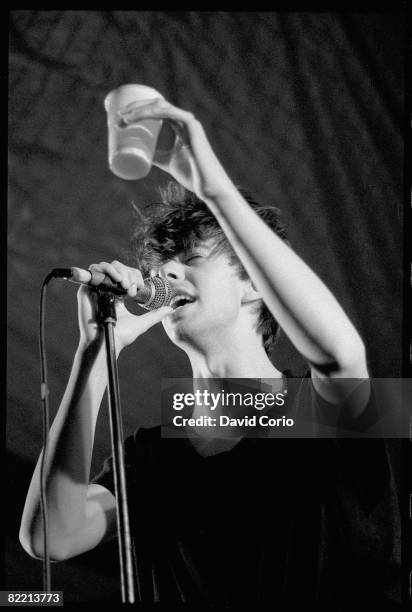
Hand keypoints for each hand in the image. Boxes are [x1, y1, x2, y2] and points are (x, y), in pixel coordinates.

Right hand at [77, 261, 171, 351]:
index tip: (139, 288)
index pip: (126, 274)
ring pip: (107, 266)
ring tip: (126, 285)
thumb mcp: (142, 323)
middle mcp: (106, 289)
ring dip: (119, 271)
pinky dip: (107, 270)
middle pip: (117, 267)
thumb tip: (170, 309)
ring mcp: (96, 288)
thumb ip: (155, 315)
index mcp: (118, 294)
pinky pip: (94, 270)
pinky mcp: (86, 289)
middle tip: (132, 288)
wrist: (106, 342)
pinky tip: (117, 281)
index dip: (135, 276)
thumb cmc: (121, 336)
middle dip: (129, 273)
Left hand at [118, 97, 235, 200]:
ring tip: (124, 119)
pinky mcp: (192, 128)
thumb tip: (141, 156)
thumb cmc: (191, 175)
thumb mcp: (167, 163)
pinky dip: (154, 112)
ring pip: (160, 107)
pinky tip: (141, 115)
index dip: (137, 110)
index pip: (155, 109)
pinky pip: (170, 113)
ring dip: (140, 110)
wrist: (208, 185)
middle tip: (117, 119)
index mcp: (179, 125)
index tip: (119, 120)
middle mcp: (184, 120)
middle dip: (134, 108)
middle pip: (155, 105)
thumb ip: (158, 157)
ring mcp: (189, 122)